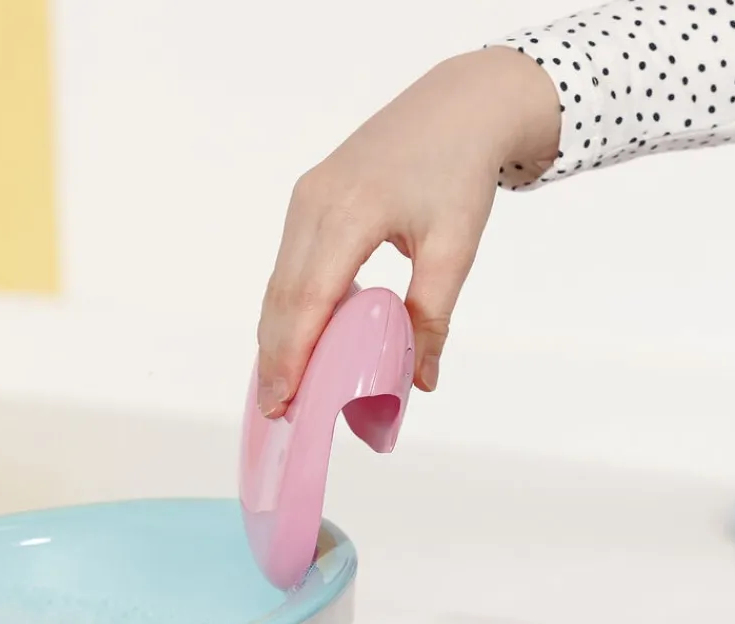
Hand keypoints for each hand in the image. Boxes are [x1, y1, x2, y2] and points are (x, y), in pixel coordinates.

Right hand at [256, 47, 560, 417]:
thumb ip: (433, 315)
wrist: (458, 105)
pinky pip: (290, 261)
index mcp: (349, 214)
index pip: (308, 300)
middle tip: (278, 409)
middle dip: (276, 356)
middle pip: (282, 295)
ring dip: (278, 332)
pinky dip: (289, 303)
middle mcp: (314, 204)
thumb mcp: (455, 246)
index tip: (283, 402)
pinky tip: (300, 333)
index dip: (291, 356)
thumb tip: (423, 380)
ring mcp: (307, 197)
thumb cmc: (458, 170)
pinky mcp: (311, 197)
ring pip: (280, 279)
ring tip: (285, 381)